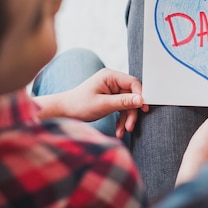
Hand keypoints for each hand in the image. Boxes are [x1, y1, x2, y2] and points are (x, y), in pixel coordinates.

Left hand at [34, 68, 148, 138]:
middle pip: (131, 95)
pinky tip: (119, 130)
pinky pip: (121, 108)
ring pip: (127, 104)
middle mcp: (112, 81)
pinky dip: (121, 119)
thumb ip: (123, 102)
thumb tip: (141, 100)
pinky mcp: (110, 99)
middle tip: (130, 126)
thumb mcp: (103, 104)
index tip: (143, 109)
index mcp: (110, 76)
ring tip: (123, 131)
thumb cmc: (79, 105)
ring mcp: (111, 90)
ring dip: (126, 118)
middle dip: (131, 112)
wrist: (64, 112)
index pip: (133, 83)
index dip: (140, 95)